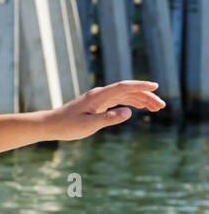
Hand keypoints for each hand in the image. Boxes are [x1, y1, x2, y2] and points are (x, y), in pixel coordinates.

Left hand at [47, 81, 165, 140]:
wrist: (51, 124)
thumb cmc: (67, 126)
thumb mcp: (88, 125)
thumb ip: (109, 118)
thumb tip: (129, 112)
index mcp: (99, 96)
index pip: (124, 87)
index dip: (141, 87)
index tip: (156, 87)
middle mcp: (101, 94)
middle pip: (128, 91)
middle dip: (146, 96)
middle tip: (161, 106)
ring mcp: (99, 98)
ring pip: (125, 95)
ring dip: (140, 100)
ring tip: (155, 108)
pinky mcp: (97, 103)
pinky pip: (118, 99)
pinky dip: (130, 102)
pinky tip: (138, 107)